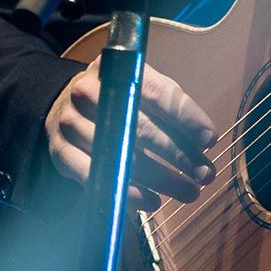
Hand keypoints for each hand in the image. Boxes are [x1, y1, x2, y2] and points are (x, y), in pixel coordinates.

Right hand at [45, 58, 217, 207]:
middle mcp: (89, 92)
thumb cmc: (118, 102)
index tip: (210, 140)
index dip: (186, 118)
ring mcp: (70, 122)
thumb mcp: (144, 93)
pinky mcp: (60, 151)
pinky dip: (127, 191)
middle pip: (141, 127)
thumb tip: (206, 140)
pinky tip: (152, 200)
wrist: (64, 106)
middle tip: (205, 174)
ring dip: (160, 178)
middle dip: (179, 154)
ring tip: (188, 191)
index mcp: (117, 70)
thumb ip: (173, 111)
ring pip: (122, 155)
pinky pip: (96, 176)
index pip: (157, 93)